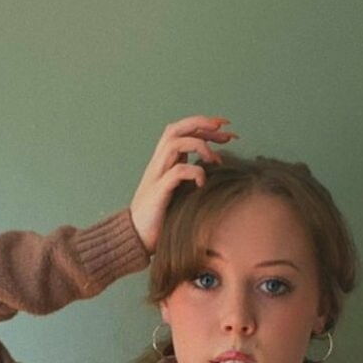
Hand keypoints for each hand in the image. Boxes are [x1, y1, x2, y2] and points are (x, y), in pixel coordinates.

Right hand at [129, 114, 238, 255]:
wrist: (135, 238)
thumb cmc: (159, 218)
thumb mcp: (178, 193)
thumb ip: (190, 179)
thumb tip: (216, 172)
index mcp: (165, 162)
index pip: (182, 132)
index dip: (203, 125)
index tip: (226, 128)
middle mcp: (159, 164)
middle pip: (176, 129)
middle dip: (201, 123)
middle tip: (225, 128)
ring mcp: (157, 176)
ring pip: (174, 142)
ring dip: (198, 145)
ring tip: (215, 159)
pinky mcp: (158, 192)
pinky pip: (177, 172)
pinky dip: (194, 173)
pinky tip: (202, 183)